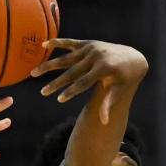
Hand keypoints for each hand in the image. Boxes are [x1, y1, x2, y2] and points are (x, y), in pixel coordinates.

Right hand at [30, 39, 147, 122]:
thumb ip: (109, 104)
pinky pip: (69, 42)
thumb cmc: (125, 79)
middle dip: (57, 83)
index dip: (72, 91)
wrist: (132, 57)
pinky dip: (56, 43)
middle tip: (43, 92)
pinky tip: (43, 45)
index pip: (84, 83)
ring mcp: (90, 48)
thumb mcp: (119, 91)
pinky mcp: (87, 43)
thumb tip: (104, 122)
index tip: (59, 99)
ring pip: (66, 59)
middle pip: (72, 72)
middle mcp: (96, 56)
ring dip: (49, 66)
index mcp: (104, 68)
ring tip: (34, 73)